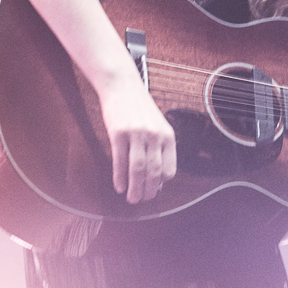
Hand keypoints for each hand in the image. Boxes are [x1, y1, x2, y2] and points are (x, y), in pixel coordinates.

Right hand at [99, 77, 176, 203]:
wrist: (122, 86)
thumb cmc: (140, 108)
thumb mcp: (158, 125)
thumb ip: (160, 147)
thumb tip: (158, 176)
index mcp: (167, 135)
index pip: (169, 168)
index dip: (161, 184)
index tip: (154, 191)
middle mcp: (154, 135)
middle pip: (153, 172)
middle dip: (148, 191)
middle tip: (141, 201)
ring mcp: (136, 134)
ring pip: (138, 169)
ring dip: (135, 188)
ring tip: (132, 199)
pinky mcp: (118, 133)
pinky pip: (120, 160)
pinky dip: (120, 177)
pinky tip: (119, 187)